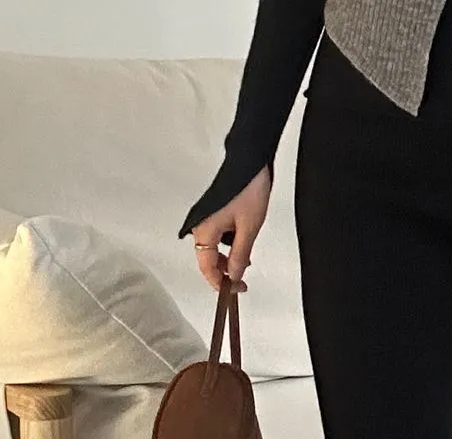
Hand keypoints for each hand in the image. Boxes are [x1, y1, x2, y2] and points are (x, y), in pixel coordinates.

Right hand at [190, 164, 271, 292]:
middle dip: (224, 271)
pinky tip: (241, 241)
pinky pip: (217, 234)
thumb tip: (234, 275)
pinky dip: (227, 242)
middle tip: (241, 280)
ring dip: (227, 256)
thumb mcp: (249, 227)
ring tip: (245, 259)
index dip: (220, 283)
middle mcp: (200, 226)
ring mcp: (206, 217)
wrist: (251, 160)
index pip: (207, 268)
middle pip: (207, 258)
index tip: (235, 290)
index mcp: (204, 232)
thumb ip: (240, 254)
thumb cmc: (248, 188)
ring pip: (212, 247)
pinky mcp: (214, 210)